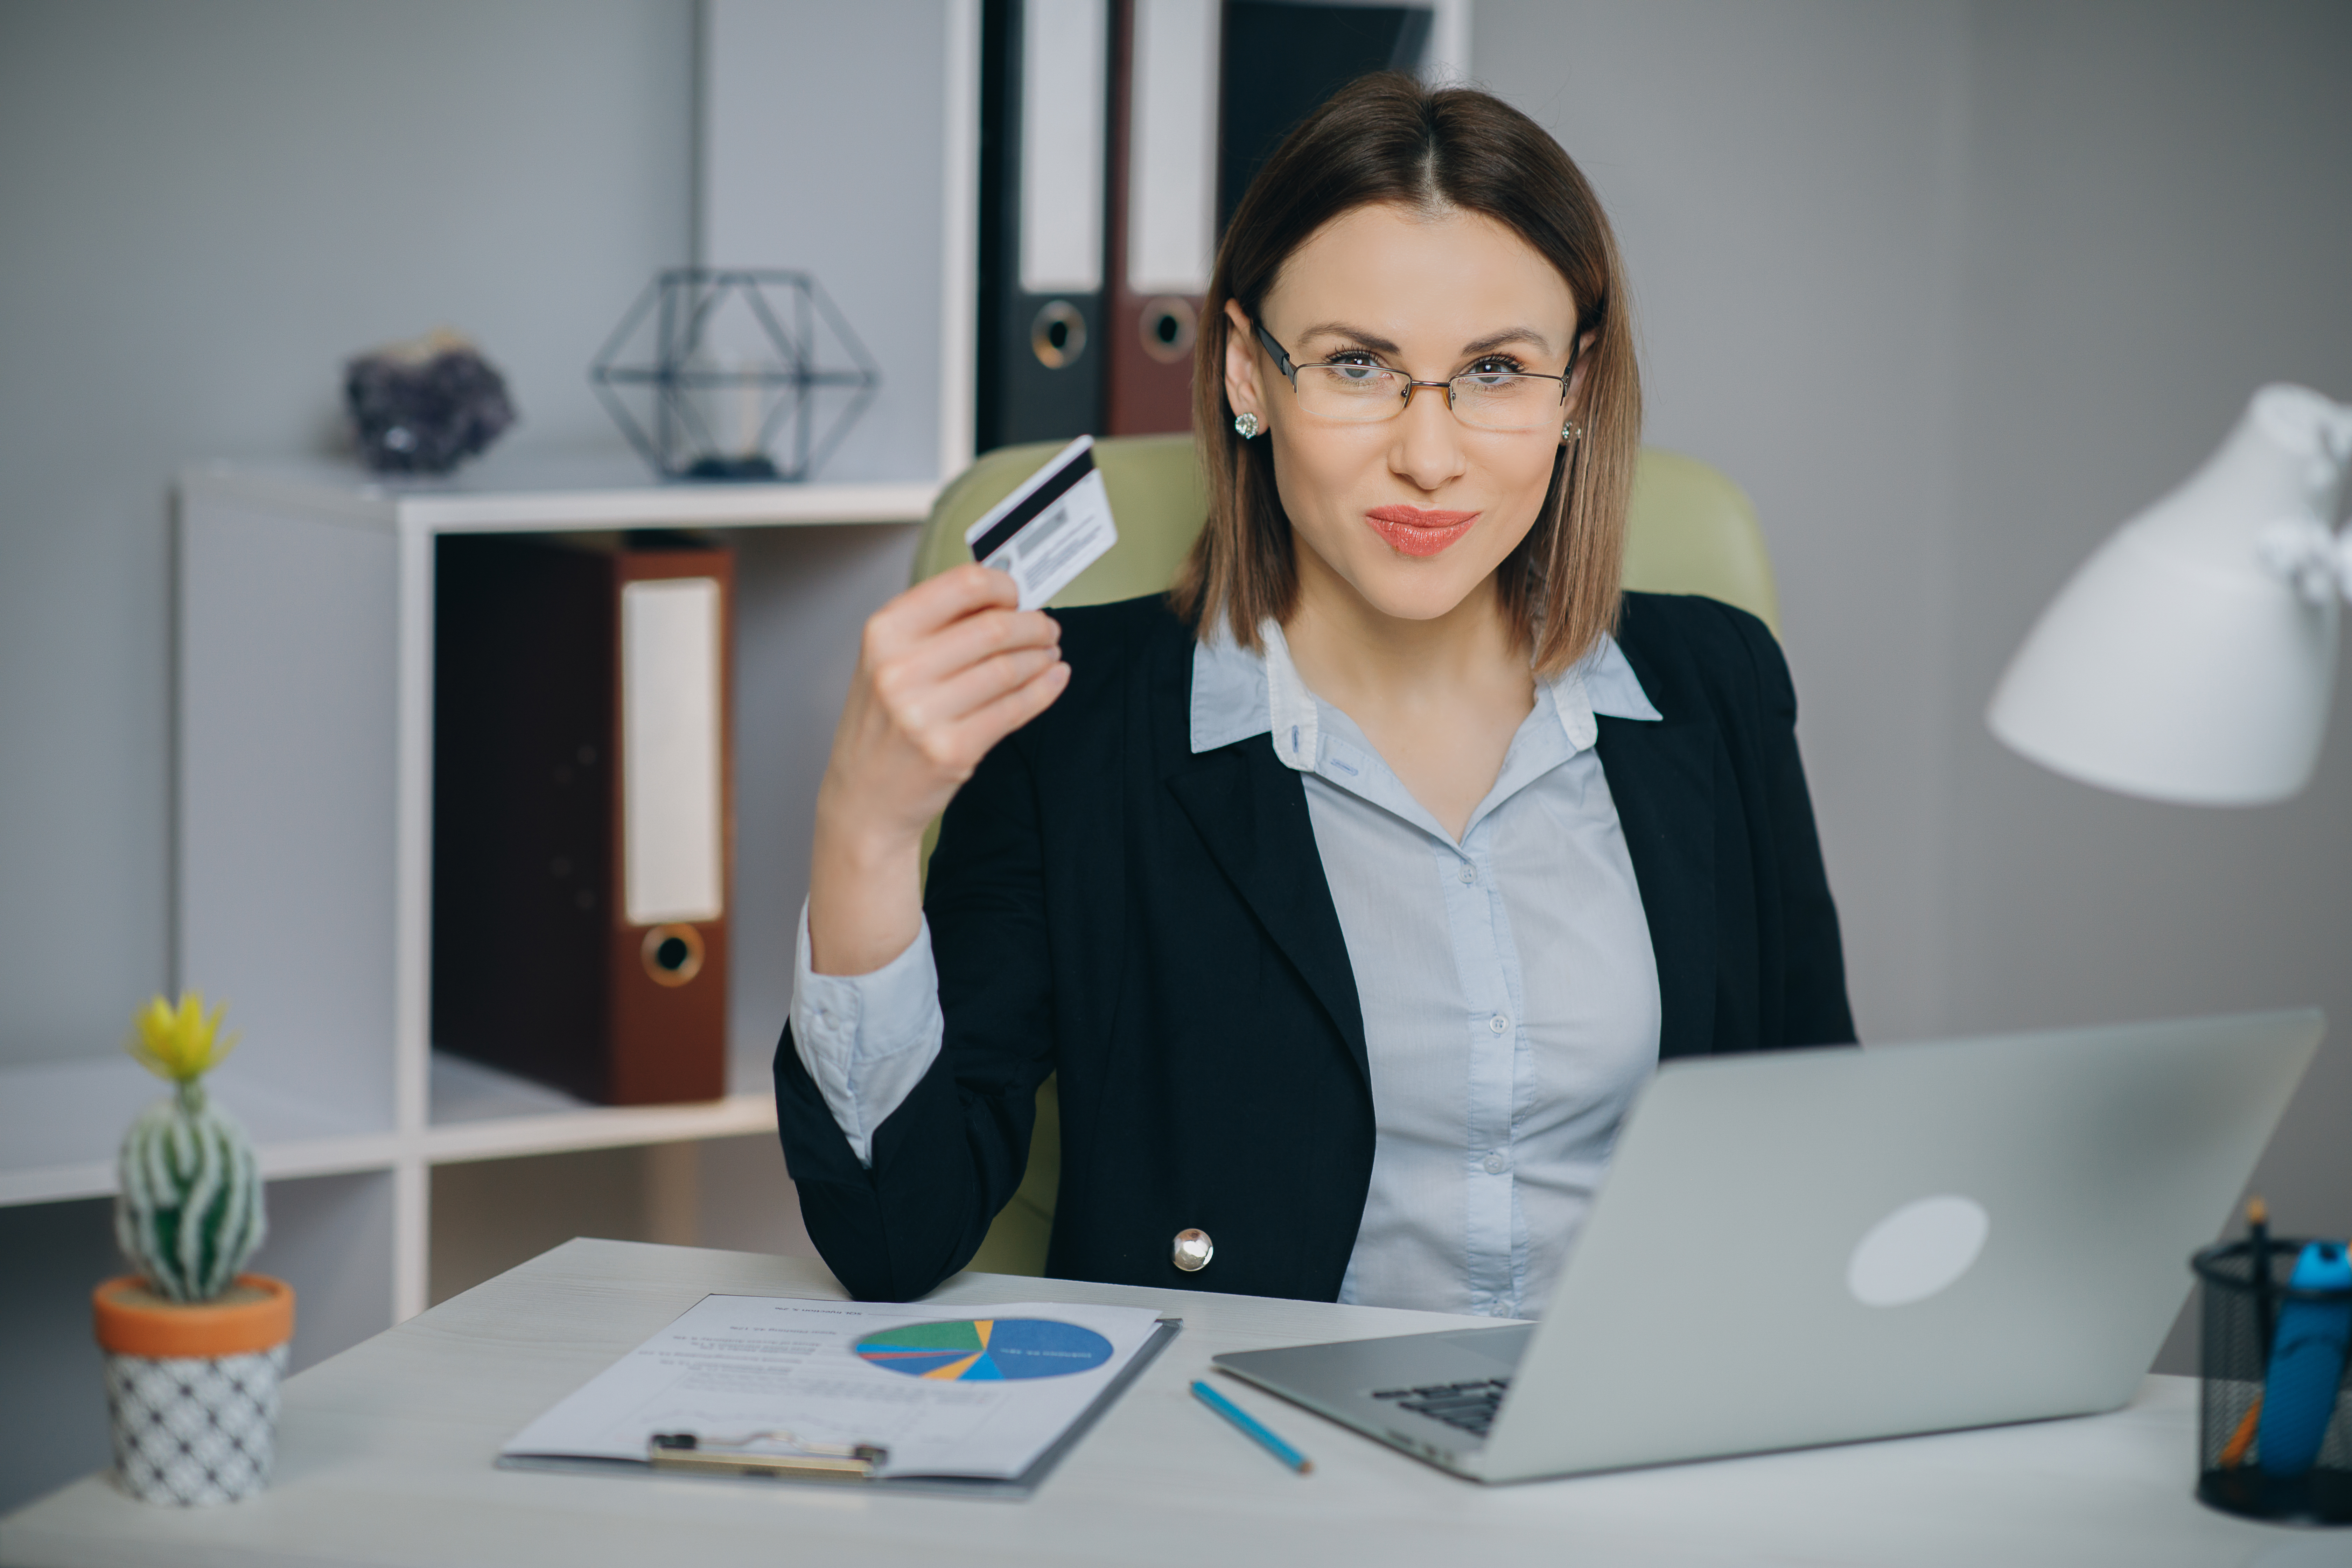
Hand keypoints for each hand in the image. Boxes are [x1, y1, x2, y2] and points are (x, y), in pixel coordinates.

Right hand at [807, 564, 1068, 974]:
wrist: (864, 800)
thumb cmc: (882, 727)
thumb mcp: (887, 663)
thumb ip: (935, 627)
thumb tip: (1001, 599)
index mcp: (883, 634)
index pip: (961, 586)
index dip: (1003, 586)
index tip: (1018, 595)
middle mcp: (898, 669)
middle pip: (994, 627)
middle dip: (1033, 625)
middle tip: (1047, 628)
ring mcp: (924, 713)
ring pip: (1009, 668)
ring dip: (1041, 657)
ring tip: (1050, 655)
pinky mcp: (952, 749)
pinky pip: (1015, 709)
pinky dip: (1043, 690)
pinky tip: (1053, 679)